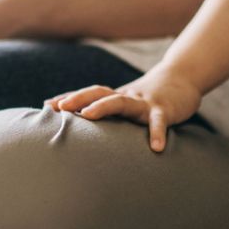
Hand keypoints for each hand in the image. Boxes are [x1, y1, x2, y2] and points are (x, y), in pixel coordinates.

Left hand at [47, 64, 202, 152]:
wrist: (181, 80)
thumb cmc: (147, 98)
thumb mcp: (124, 103)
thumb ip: (105, 111)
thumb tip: (79, 125)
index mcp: (115, 96)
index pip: (88, 95)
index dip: (68, 98)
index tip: (46, 105)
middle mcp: (126, 96)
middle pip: (98, 93)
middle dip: (77, 99)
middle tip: (60, 107)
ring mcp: (144, 102)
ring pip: (121, 102)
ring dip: (103, 107)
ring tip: (87, 116)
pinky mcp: (164, 109)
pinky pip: (159, 122)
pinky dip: (157, 133)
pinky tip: (156, 148)